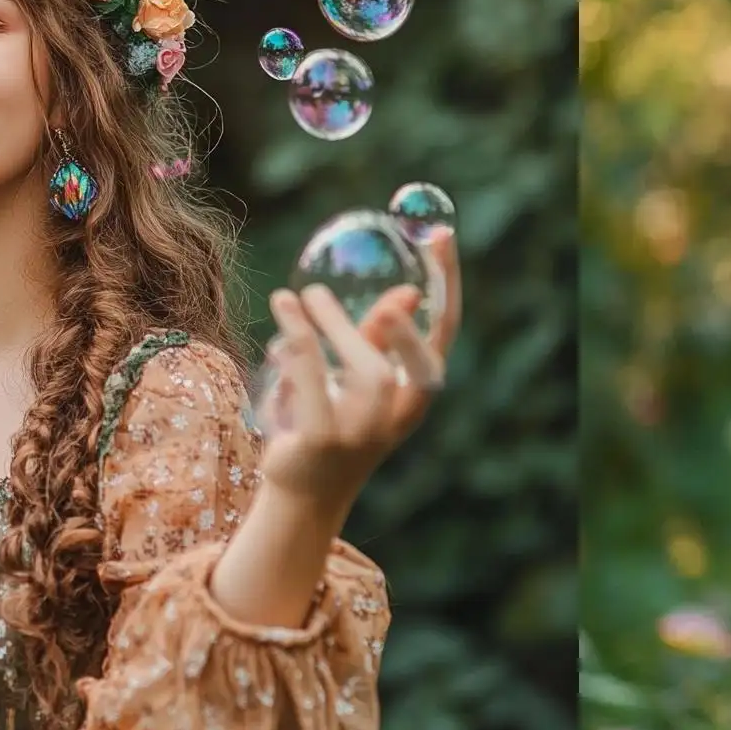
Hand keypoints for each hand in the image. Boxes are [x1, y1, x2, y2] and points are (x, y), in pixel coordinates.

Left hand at [256, 231, 459, 515]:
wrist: (303, 495)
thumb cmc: (336, 423)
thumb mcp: (362, 377)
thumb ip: (381, 336)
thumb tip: (409, 291)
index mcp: (416, 393)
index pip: (445, 331)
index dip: (448, 282)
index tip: (442, 235)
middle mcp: (398, 417)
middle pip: (410, 363)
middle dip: (391, 325)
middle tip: (370, 293)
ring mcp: (363, 434)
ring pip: (363, 373)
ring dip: (331, 328)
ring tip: (294, 295)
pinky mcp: (322, 441)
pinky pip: (313, 384)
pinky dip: (299, 343)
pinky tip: (282, 317)